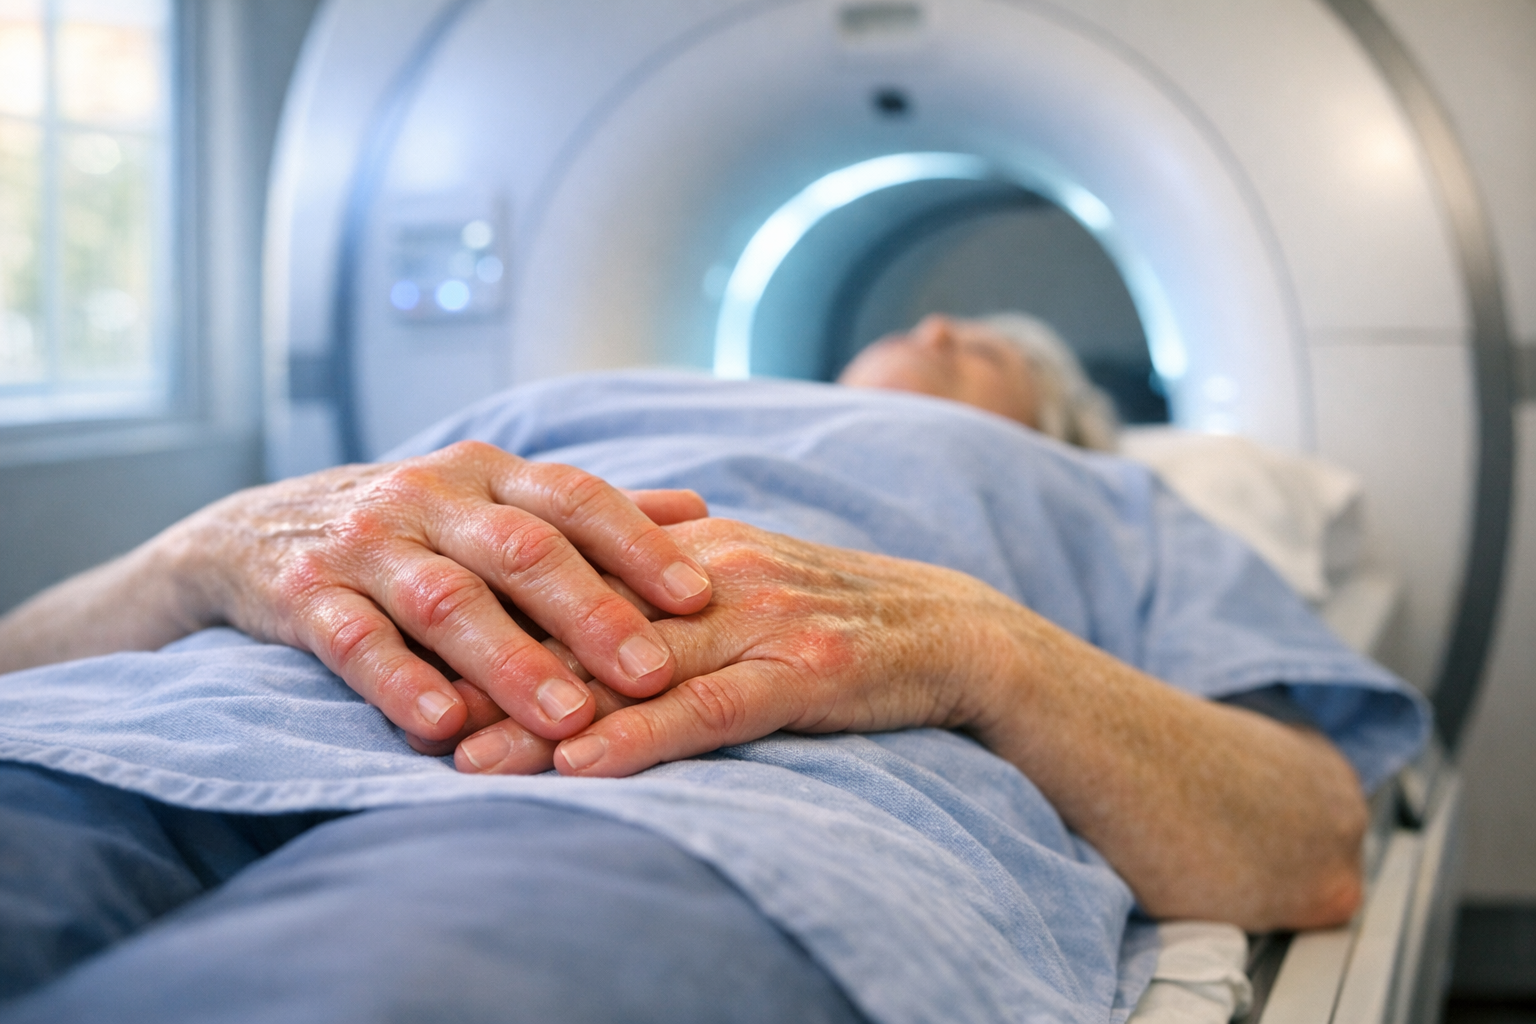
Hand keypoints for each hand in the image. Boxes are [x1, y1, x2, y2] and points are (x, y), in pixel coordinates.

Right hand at [160, 441, 711, 745]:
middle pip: (522, 549)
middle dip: (591, 611)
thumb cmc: (410, 528)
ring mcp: (366, 543)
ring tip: (567, 719)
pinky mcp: (303, 595)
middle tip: (650, 674)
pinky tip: (442, 724)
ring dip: (510, 661)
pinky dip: (400, 681)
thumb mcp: (493, 501)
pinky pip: (355, 639)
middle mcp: (430, 497)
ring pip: (447, 599)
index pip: (576, 498)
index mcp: (488, 474)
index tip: (700, 597)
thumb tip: (697, 511)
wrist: (251, 533)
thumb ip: (587, 515)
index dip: (639, 544)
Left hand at [446, 517, 1018, 774]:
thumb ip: (660, 577)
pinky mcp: (803, 670)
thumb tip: (569, 590)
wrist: (950, 627)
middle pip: (584, 623)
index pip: (572, 578)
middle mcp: (713, 571)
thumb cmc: (832, 610)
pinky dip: (643, 738)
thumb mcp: (741, 575)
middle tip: (414, 712)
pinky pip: (710, 708)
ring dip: (546, 716)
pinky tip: (585, 767)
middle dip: (494, 671)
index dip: (492, 616)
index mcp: (690, 544)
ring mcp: (759, 618)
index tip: (416, 651)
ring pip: (634, 669)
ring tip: (470, 759)